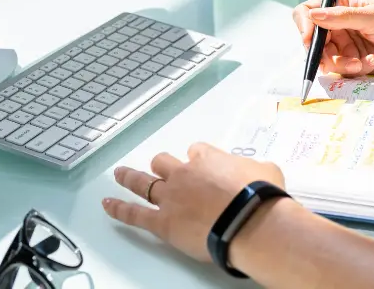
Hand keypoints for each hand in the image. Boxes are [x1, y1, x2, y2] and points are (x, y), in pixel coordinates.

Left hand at [104, 143, 288, 263]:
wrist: (248, 220)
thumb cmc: (260, 196)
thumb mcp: (266, 171)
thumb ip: (255, 169)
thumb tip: (260, 172)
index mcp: (208, 158)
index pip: (196, 151)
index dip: (197, 159)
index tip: (201, 165)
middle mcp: (184, 173)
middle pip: (164, 162)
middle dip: (163, 165)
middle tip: (161, 169)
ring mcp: (171, 197)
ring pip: (144, 183)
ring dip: (130, 178)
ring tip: (120, 174)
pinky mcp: (163, 222)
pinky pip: (135, 214)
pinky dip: (119, 209)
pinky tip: (107, 205)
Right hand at [293, 0, 373, 75]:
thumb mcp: (372, 17)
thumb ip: (341, 17)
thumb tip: (313, 15)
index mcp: (340, 5)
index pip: (308, 12)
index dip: (305, 25)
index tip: (309, 39)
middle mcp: (339, 24)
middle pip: (313, 41)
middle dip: (323, 53)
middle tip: (339, 60)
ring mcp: (346, 44)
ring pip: (326, 59)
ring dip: (342, 64)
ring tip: (361, 63)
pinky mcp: (355, 62)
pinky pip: (343, 70)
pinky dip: (355, 69)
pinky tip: (373, 63)